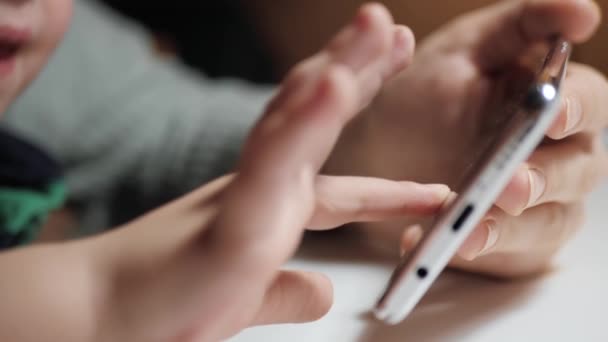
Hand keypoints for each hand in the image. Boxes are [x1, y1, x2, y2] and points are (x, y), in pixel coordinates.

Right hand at [87, 5, 447, 340]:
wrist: (101, 319)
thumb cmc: (167, 305)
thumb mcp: (248, 299)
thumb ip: (288, 292)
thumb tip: (322, 291)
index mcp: (272, 209)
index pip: (343, 189)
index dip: (390, 188)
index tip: (431, 190)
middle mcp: (263, 188)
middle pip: (320, 120)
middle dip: (361, 73)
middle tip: (394, 36)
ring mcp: (248, 192)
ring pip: (300, 119)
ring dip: (341, 68)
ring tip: (378, 29)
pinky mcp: (232, 211)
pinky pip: (274, 158)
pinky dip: (305, 121)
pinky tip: (333, 84)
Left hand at [326, 0, 607, 276]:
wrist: (374, 151)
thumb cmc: (423, 94)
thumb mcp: (463, 49)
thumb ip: (521, 25)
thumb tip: (584, 12)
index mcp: (549, 100)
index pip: (588, 101)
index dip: (576, 108)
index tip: (549, 115)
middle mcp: (553, 153)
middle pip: (578, 169)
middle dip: (544, 179)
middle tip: (510, 186)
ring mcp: (534, 203)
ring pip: (546, 221)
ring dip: (509, 227)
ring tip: (465, 230)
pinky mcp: (509, 242)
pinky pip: (501, 253)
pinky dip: (469, 249)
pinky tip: (432, 243)